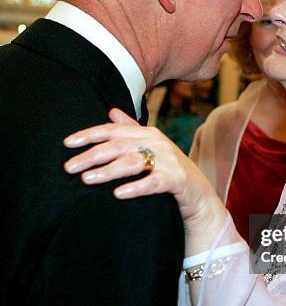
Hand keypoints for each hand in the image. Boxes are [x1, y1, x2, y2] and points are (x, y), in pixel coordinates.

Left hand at [64, 108, 226, 248]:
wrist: (199, 194)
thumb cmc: (170, 170)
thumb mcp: (152, 148)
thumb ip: (131, 130)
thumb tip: (111, 111)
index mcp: (148, 133)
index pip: (113, 131)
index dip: (89, 135)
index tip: (67, 143)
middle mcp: (158, 143)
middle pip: (118, 146)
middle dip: (91, 155)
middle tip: (69, 167)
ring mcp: (169, 160)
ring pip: (132, 162)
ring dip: (107, 170)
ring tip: (87, 179)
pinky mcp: (177, 180)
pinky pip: (153, 182)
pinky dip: (135, 187)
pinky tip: (118, 194)